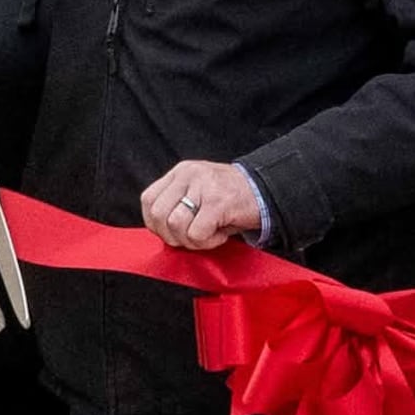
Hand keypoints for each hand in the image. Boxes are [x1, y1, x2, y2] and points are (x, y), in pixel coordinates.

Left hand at [142, 160, 261, 250]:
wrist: (265, 192)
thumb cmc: (231, 198)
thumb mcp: (198, 192)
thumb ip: (176, 205)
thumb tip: (160, 231)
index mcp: (180, 172)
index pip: (148, 200)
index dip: (155, 224)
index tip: (172, 232)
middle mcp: (189, 175)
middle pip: (158, 215)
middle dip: (172, 236)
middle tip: (192, 238)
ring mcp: (203, 186)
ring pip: (175, 225)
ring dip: (191, 241)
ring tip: (208, 235)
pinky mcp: (218, 202)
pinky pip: (197, 233)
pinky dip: (207, 242)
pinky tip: (220, 234)